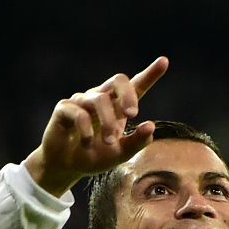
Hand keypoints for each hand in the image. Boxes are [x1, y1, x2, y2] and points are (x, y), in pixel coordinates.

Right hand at [24, 56, 168, 196]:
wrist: (66, 167)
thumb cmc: (94, 156)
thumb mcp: (120, 153)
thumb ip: (137, 142)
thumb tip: (151, 126)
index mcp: (118, 106)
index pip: (135, 86)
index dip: (150, 74)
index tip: (164, 61)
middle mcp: (101, 98)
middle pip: (119, 80)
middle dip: (128, 95)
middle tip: (132, 115)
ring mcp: (82, 101)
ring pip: (100, 100)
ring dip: (108, 122)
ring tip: (109, 142)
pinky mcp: (64, 108)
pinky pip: (79, 113)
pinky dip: (87, 130)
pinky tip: (87, 144)